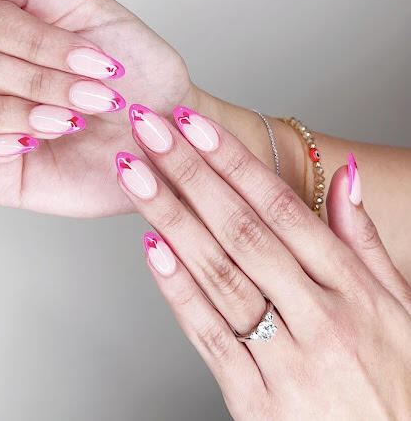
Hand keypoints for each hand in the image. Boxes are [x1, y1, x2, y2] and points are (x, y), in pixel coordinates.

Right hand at [0, 0, 193, 215]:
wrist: (166, 134)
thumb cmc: (137, 73)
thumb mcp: (92, 11)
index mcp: (4, 33)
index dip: (36, 42)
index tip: (93, 59)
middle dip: (34, 80)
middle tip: (88, 98)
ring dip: (5, 112)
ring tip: (64, 123)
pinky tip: (23, 144)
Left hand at [116, 104, 410, 417]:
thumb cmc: (396, 384)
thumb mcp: (400, 307)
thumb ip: (364, 239)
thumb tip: (345, 174)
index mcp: (352, 289)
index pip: (280, 207)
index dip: (231, 161)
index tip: (194, 125)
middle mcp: (319, 318)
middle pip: (241, 229)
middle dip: (190, 172)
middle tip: (150, 130)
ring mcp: (287, 362)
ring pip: (218, 273)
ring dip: (170, 216)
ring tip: (135, 174)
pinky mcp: (256, 402)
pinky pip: (210, 335)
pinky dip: (178, 289)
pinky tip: (151, 247)